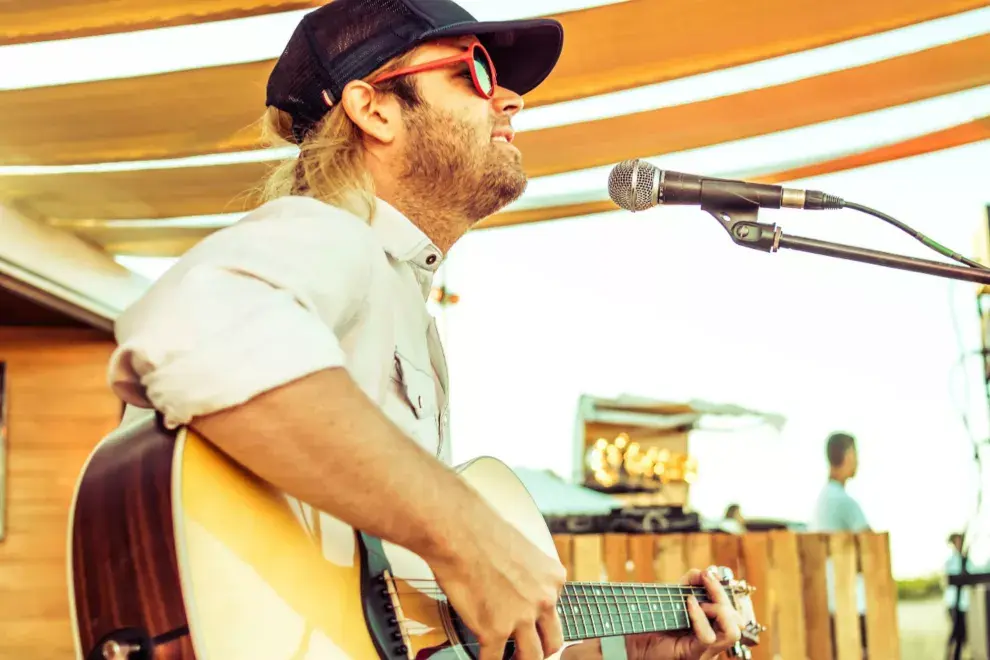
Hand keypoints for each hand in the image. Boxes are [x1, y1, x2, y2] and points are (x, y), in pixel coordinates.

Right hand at [426, 515, 565, 659]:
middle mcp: (544, 599)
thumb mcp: (521, 549)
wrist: (458, 531)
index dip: (539, 618)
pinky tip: (483, 658)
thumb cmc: (481, 530)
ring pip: (533, 656)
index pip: (555, 608)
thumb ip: (526, 573)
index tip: (530, 623)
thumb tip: (514, 584)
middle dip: (542, 649)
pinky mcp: (495, 631)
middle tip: (528, 652)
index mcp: (553, 578)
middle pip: (554, 640)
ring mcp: (521, 618)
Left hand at [624, 568, 742, 659]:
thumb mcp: (672, 597)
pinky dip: (700, 617)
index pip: (733, 610)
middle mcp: (713, 639)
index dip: (723, 590)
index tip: (709, 573)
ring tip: (697, 601)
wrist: (632, 643)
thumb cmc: (651, 623)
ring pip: (732, 631)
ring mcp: (705, 649)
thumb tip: (702, 572)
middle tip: (706, 580)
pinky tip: (689, 604)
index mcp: (711, 626)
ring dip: (718, 610)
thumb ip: (687, 584)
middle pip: (736, 619)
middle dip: (721, 594)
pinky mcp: (693, 653)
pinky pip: (707, 637)